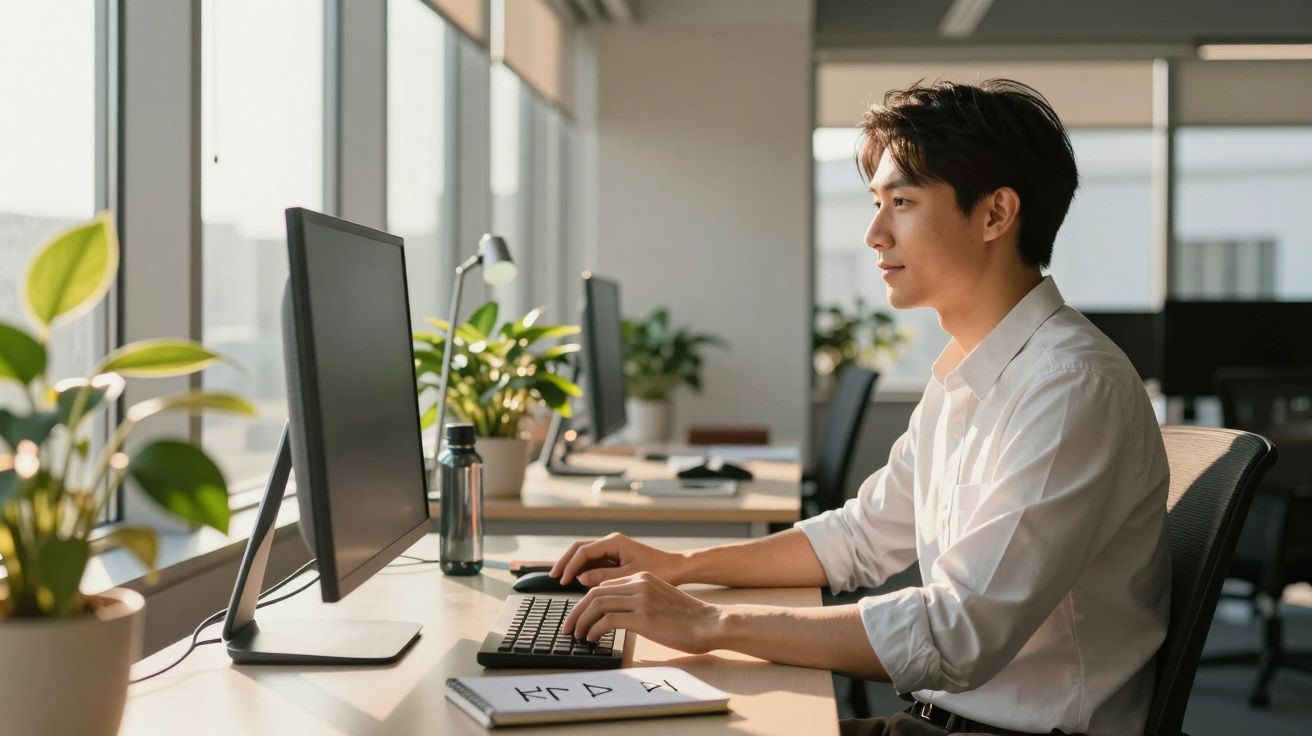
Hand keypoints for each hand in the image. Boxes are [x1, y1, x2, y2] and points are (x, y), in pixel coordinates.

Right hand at [550, 532, 686, 585]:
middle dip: (565, 562)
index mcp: (614, 542)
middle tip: (553, 576)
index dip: (570, 565)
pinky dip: (583, 570)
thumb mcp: (629, 576)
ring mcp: (613, 550)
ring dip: (572, 566)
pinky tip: (577, 582)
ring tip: (561, 580)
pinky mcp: (615, 558)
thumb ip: (604, 576)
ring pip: (585, 555)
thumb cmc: (659, 570)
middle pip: (579, 549)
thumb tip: (581, 578)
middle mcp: (611, 543)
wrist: (677, 569)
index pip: (583, 551)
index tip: (562, 580)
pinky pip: (594, 562)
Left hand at [561, 572, 723, 653]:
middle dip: (576, 611)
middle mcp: (639, 584)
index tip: (578, 617)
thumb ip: (639, 601)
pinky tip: (592, 639)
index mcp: (642, 578)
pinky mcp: (643, 617)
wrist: (711, 623)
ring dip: (582, 621)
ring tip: (577, 635)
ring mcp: (641, 599)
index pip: (603, 586)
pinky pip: (607, 620)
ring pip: (597, 605)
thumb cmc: (688, 618)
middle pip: (594, 593)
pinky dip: (594, 630)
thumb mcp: (660, 601)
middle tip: (568, 627)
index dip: (586, 602)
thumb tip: (615, 617)